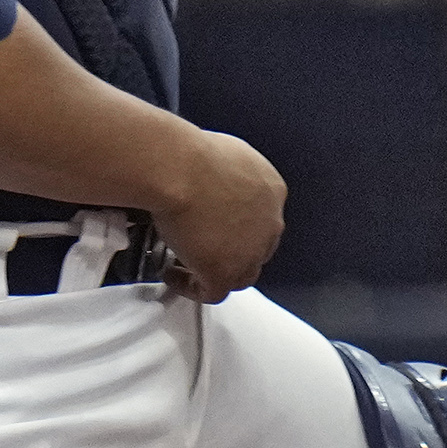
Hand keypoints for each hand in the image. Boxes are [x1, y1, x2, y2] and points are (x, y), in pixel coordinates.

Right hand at [154, 125, 285, 301]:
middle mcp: (270, 224)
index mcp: (273, 192)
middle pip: (256, 249)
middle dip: (233, 251)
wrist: (180, 171)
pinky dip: (192, 288)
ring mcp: (250, 252)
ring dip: (216, 272)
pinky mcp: (225, 272)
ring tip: (186, 264)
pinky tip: (173, 275)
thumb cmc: (193, 155)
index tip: (215, 224)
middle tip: (202, 246)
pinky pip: (212, 292)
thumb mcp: (227, 154)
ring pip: (240, 275)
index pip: (262, 219)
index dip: (239, 226)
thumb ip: (230, 174)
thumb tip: (212, 180)